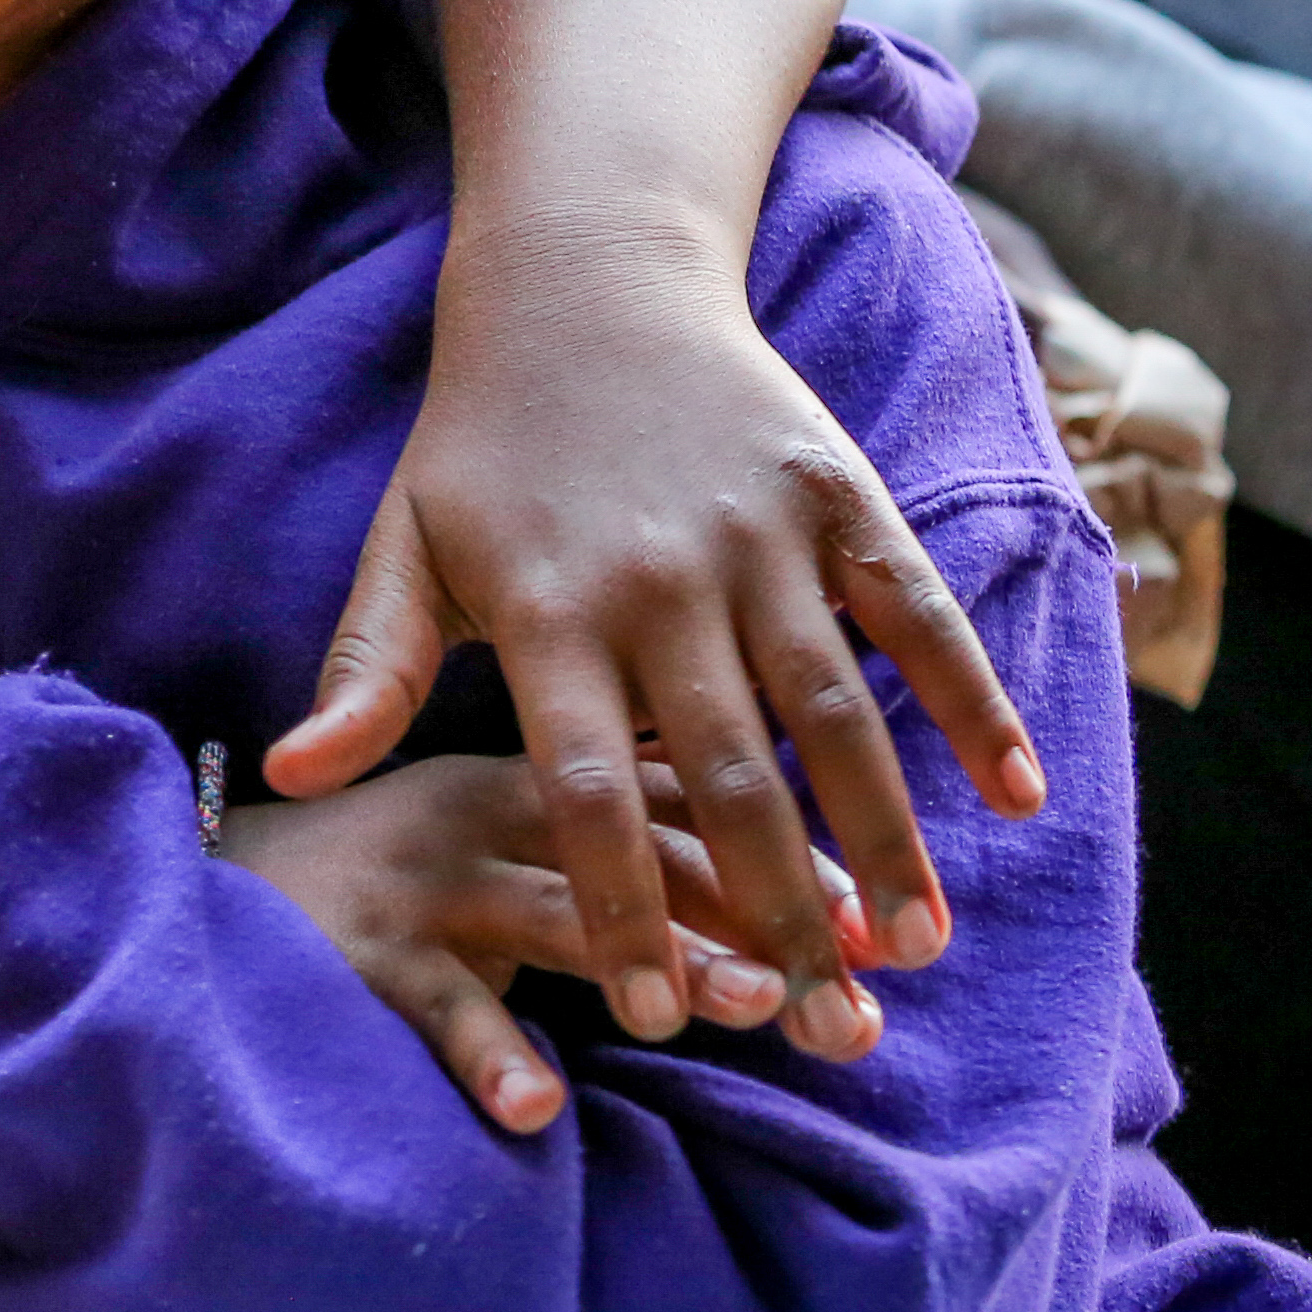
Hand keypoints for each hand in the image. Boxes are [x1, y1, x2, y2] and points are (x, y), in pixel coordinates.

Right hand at [222, 755, 813, 1134]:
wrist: (206, 875)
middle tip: (849, 999)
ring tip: (744, 1014)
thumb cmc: (390, 869)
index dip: (787, 860)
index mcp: (533, 773)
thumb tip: (769, 895)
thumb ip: (615, 845)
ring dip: (656, 960)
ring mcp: (423, 880)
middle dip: (757, 924)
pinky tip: (539, 1110)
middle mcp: (485, 809)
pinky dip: (483, 1053)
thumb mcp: (505, 831)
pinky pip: (431, 1006)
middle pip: (645, 851)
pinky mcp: (356, 953)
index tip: (875, 929)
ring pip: (555, 914)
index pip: (683, 802)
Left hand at [274, 214, 1045, 1064]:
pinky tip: (1021, 798)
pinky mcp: (839, 493)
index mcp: (548, 610)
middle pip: (731, 775)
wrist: (586, 273)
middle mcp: (661, 581)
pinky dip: (974, 699)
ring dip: (888, 837)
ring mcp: (760, 536)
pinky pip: (919, 612)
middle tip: (831, 1039)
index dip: (624, 906)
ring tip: (914, 950)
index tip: (662, 1019)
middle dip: (780, 914)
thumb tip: (290, 777)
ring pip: (838, 712)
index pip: (588, 790)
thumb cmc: (484, 438)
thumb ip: (369, 670)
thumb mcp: (405, 543)